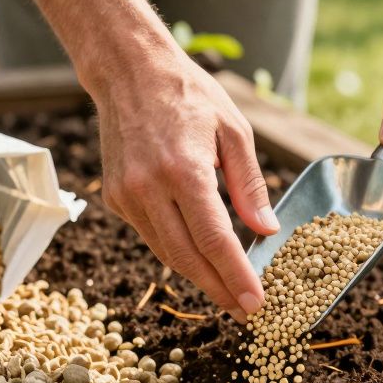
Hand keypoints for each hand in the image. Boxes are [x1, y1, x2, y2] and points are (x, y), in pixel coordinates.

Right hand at [94, 54, 277, 322]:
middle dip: (219, 289)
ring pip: (166, 253)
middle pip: (187, 257)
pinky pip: (151, 235)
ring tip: (228, 291)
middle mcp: (150, 188)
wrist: (128, 71)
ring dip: (198, 277)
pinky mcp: (116, 198)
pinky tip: (198, 256)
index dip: (235, 277)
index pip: (214, 240)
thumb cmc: (188, 95)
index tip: (256, 303)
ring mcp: (127, 195)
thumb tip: (266, 230)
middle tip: (245, 311)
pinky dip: (176, 250)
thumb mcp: (233, 131)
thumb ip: (249, 184)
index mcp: (184, 170)